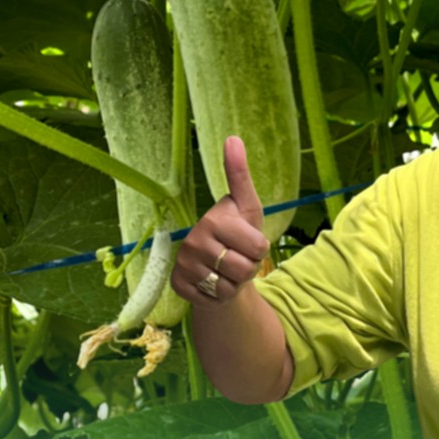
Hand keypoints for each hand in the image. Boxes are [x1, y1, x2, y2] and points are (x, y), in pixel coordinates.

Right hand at [171, 136, 271, 306]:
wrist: (214, 266)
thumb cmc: (237, 234)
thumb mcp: (247, 206)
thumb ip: (240, 175)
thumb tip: (233, 138)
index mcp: (213, 220)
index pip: (258, 247)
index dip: (259, 249)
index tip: (247, 241)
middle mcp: (194, 241)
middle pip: (245, 269)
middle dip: (248, 268)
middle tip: (236, 257)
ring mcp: (184, 265)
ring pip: (229, 287)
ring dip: (234, 283)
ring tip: (225, 270)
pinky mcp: (179, 285)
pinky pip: (213, 300)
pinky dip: (218, 296)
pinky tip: (212, 282)